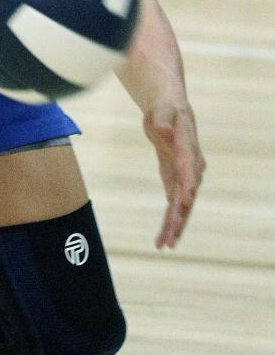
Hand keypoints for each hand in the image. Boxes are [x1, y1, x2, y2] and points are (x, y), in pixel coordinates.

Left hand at [142, 96, 205, 248]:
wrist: (170, 111)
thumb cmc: (165, 109)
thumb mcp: (162, 111)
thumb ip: (162, 120)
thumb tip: (164, 130)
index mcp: (189, 149)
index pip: (189, 169)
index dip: (187, 184)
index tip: (184, 200)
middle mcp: (191, 167)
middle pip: (186, 194)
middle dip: (179, 216)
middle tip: (171, 236)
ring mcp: (186, 176)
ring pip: (181, 205)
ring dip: (174, 225)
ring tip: (164, 245)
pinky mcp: (176, 181)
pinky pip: (173, 204)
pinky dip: (169, 220)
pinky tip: (163, 237)